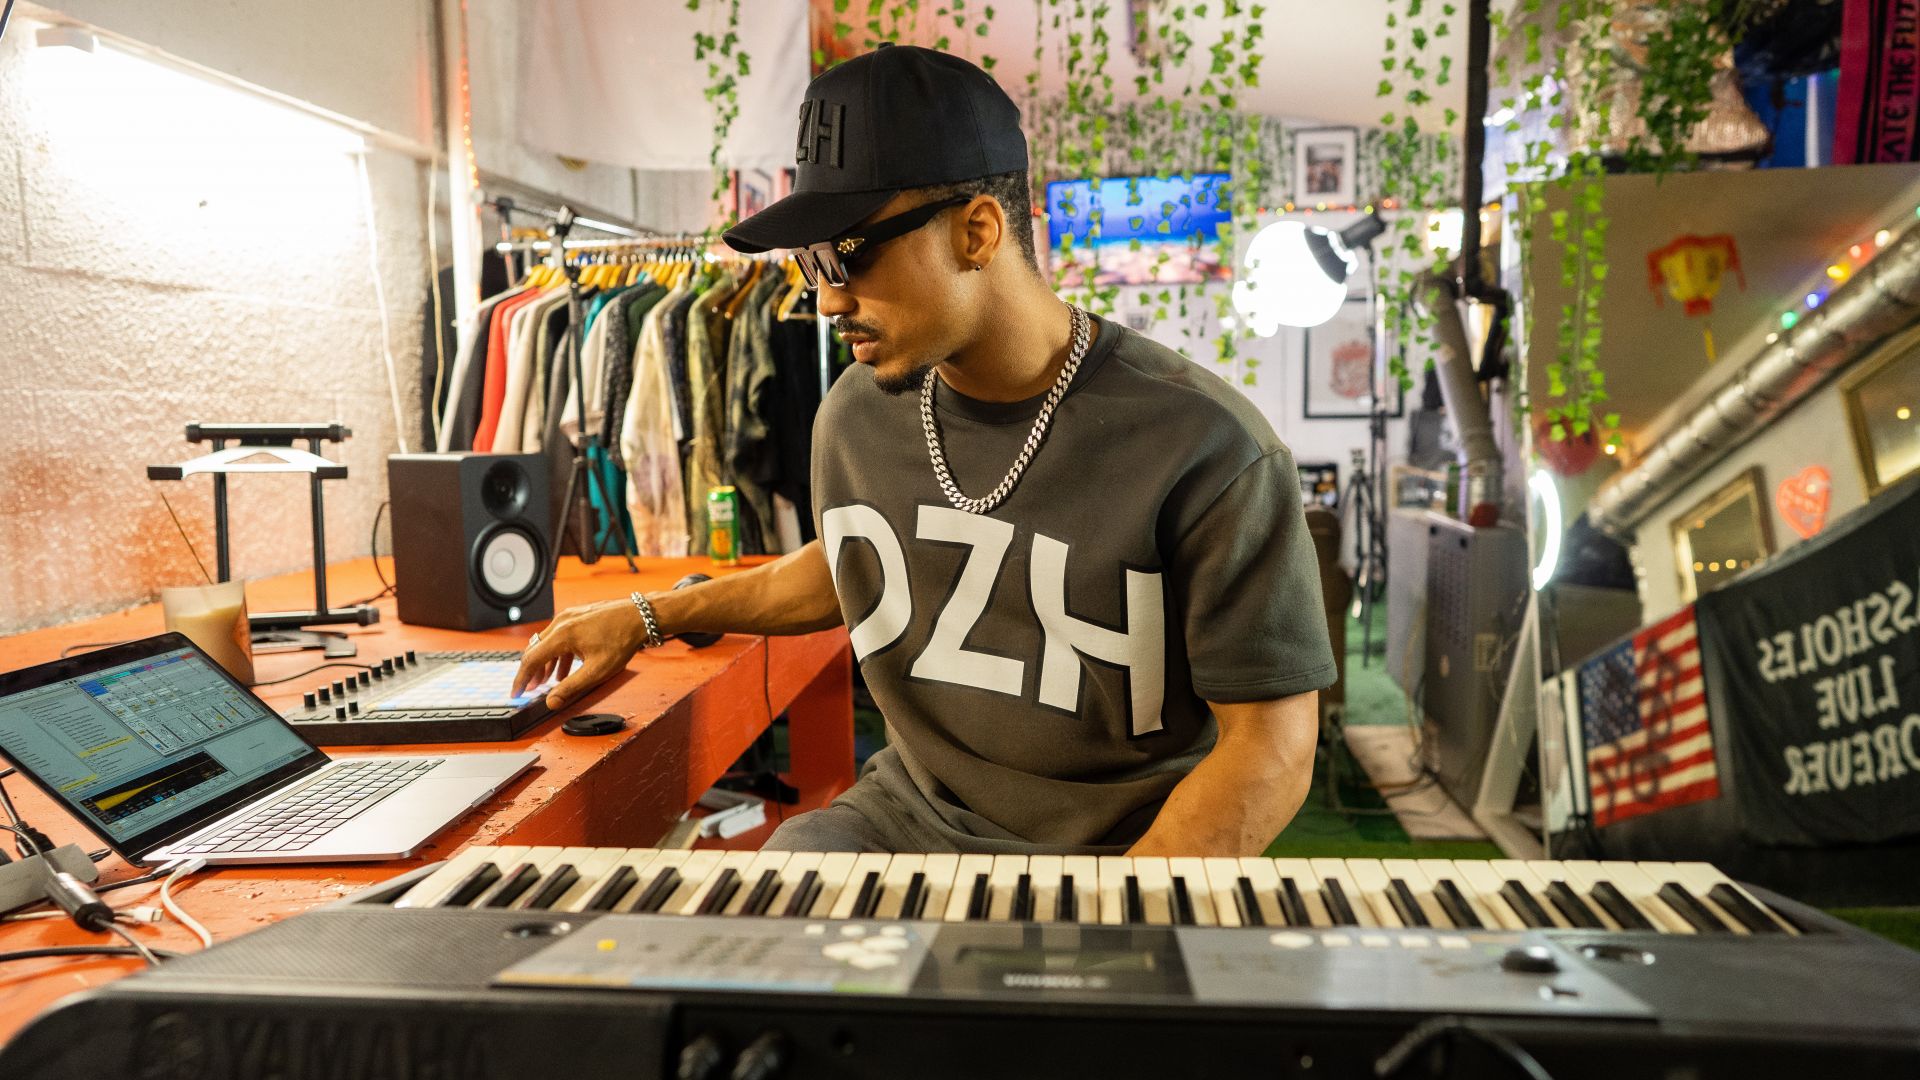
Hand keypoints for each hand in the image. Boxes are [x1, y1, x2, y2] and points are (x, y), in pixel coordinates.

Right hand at [512, 598, 647, 709]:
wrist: (640, 616)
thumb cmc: (622, 639)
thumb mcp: (596, 671)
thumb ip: (571, 687)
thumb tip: (551, 702)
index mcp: (562, 635)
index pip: (531, 659)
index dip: (521, 679)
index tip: (516, 693)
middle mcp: (561, 622)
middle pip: (536, 650)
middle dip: (532, 672)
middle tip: (530, 690)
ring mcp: (569, 617)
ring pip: (547, 643)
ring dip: (546, 664)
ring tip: (548, 682)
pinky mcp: (578, 616)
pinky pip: (560, 637)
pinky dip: (558, 654)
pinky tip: (565, 668)